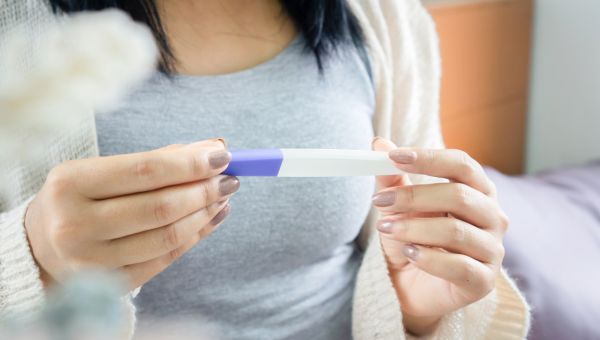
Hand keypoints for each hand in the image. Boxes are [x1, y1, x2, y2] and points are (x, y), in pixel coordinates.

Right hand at [25, 139, 238, 290]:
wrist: (41, 243)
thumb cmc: (80, 198)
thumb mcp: (103, 171)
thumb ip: (157, 160)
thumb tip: (212, 148)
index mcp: (71, 183)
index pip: (145, 170)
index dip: (190, 164)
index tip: (223, 155)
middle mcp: (75, 224)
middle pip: (160, 207)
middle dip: (204, 190)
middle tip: (230, 179)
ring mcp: (91, 261)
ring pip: (166, 236)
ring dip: (204, 214)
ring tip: (222, 198)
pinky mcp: (109, 284)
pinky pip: (164, 259)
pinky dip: (194, 237)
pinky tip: (210, 220)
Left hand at [372, 138, 507, 335]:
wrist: (412, 288)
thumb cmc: (413, 241)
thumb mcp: (399, 208)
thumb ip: (392, 178)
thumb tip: (378, 143)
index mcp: (477, 191)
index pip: (461, 164)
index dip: (429, 158)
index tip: (393, 156)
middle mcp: (493, 217)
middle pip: (459, 196)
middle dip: (414, 197)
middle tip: (380, 201)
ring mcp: (492, 250)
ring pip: (456, 231)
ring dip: (414, 228)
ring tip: (386, 228)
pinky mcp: (484, 281)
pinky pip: (460, 266)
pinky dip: (429, 258)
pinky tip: (409, 254)